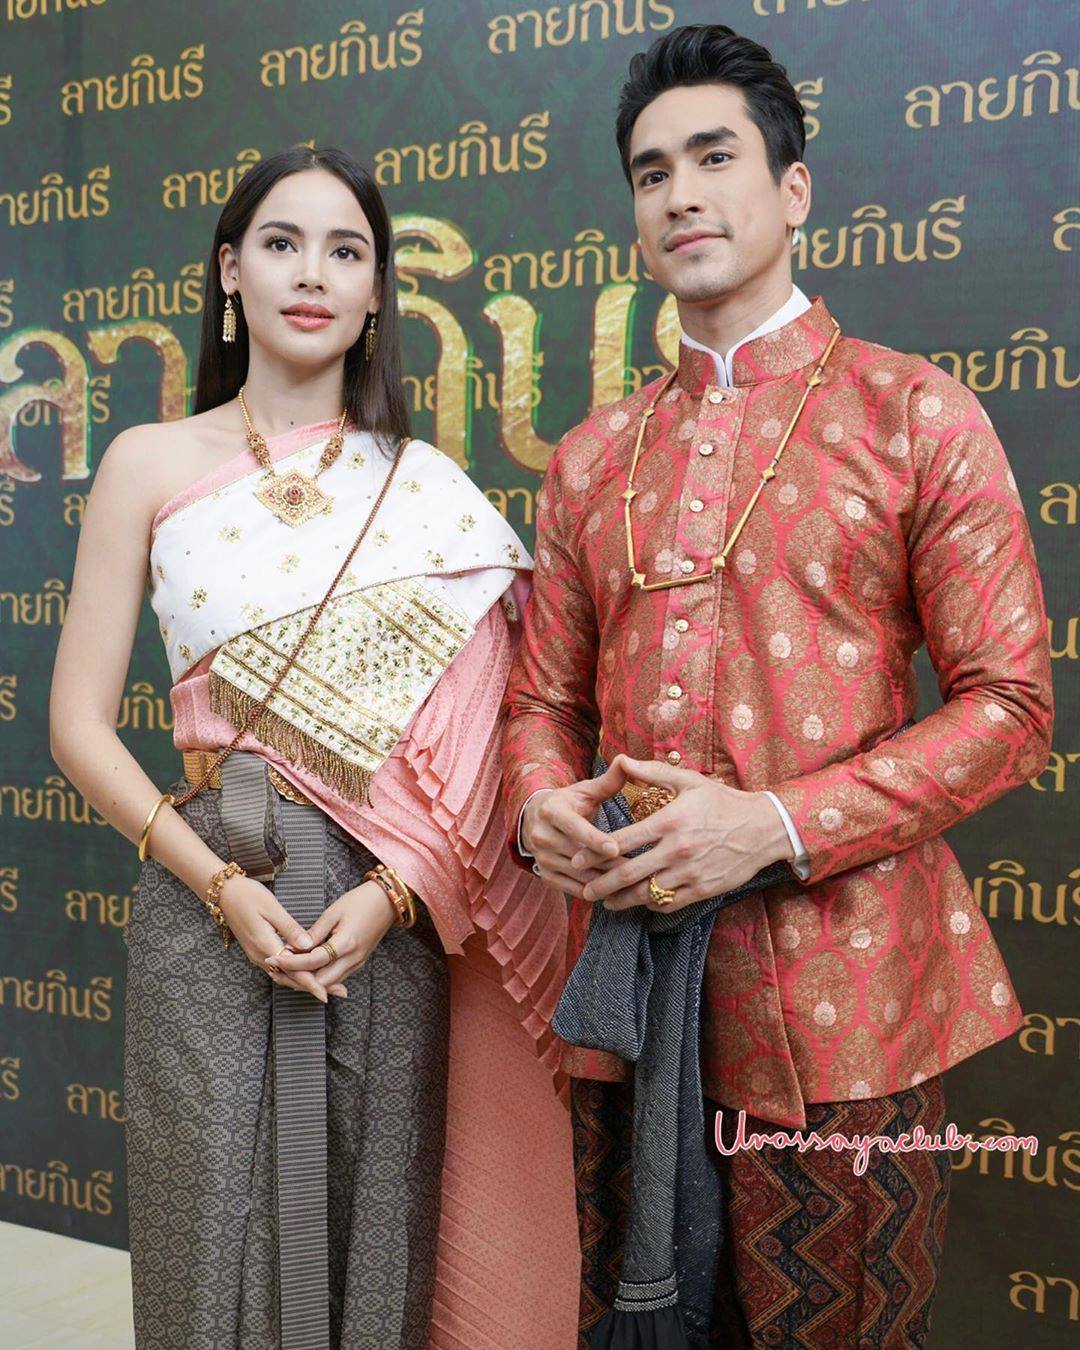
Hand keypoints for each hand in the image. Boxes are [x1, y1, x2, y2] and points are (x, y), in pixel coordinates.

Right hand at [214, 873, 332, 1002]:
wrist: (224, 893)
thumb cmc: (248, 896)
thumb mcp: (272, 908)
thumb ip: (290, 928)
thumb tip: (309, 945)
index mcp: (266, 945)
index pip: (293, 971)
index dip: (311, 984)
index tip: (326, 995)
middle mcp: (260, 956)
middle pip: (290, 978)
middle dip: (313, 987)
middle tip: (338, 992)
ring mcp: (257, 955)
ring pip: (284, 976)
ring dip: (304, 982)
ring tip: (328, 986)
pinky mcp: (257, 950)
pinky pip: (278, 969)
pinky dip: (294, 974)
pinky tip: (307, 972)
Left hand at [271, 880, 398, 993]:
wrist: (388, 901)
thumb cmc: (361, 901)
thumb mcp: (333, 912)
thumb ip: (314, 933)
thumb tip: (295, 947)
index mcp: (346, 944)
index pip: (313, 961)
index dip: (291, 961)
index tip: (274, 958)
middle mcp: (353, 959)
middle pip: (321, 982)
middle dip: (298, 978)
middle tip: (279, 968)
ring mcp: (357, 963)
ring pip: (329, 983)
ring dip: (309, 979)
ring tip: (288, 969)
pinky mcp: (359, 962)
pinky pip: (337, 977)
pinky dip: (321, 975)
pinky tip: (307, 968)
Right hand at [521, 763, 634, 895]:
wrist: (535, 819)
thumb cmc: (569, 803)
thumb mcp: (585, 790)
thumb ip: (608, 781)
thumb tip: (625, 759)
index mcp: (551, 810)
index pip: (574, 827)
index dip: (595, 839)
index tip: (616, 848)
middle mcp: (541, 835)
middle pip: (579, 855)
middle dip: (609, 864)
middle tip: (639, 870)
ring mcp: (541, 858)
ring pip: (578, 875)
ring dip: (606, 882)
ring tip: (633, 885)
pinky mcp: (544, 875)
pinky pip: (572, 889)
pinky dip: (595, 893)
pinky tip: (618, 894)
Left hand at [579, 755, 793, 912]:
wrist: (762, 828)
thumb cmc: (722, 801)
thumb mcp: (688, 781)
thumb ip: (651, 773)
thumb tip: (620, 760)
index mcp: (669, 821)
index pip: (623, 840)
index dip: (595, 852)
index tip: (578, 857)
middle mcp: (677, 850)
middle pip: (629, 874)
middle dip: (602, 885)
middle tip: (585, 891)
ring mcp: (690, 873)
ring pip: (646, 894)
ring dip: (622, 901)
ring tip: (606, 902)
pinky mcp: (703, 890)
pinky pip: (669, 903)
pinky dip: (651, 905)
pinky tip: (640, 902)